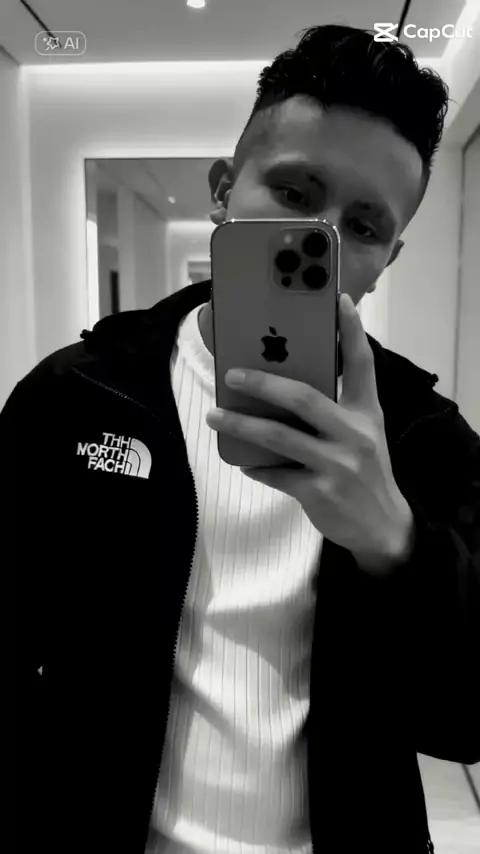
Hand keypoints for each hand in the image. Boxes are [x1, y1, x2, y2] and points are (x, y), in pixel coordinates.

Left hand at [206, 293, 413, 572]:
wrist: (382, 525)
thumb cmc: (365, 470)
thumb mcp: (363, 433)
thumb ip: (336, 408)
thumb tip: (285, 382)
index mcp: (366, 413)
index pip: (362, 364)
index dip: (353, 331)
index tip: (341, 300)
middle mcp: (355, 434)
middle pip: (304, 398)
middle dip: (263, 382)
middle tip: (232, 375)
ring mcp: (338, 465)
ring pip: (279, 436)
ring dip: (241, 424)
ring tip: (215, 414)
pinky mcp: (320, 493)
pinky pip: (276, 474)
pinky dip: (256, 466)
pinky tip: (242, 461)